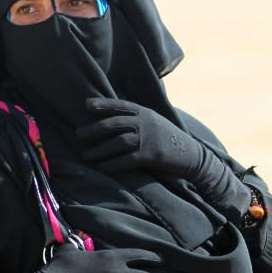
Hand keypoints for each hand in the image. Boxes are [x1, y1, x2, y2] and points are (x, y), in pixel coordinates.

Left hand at [76, 97, 250, 220]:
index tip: (86, 105)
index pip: (120, 105)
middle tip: (78, 134)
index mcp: (145, 112)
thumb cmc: (167, 138)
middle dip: (94, 129)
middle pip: (115, 124)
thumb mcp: (154, 121)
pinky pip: (127, 160)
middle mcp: (146, 123)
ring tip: (86, 155)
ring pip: (118, 142)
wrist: (192, 155)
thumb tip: (110, 119)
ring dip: (100, 149)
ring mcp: (149, 139)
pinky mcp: (152, 156)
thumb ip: (136, 118)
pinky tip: (101, 167)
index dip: (103, 105)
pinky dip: (112, 164)